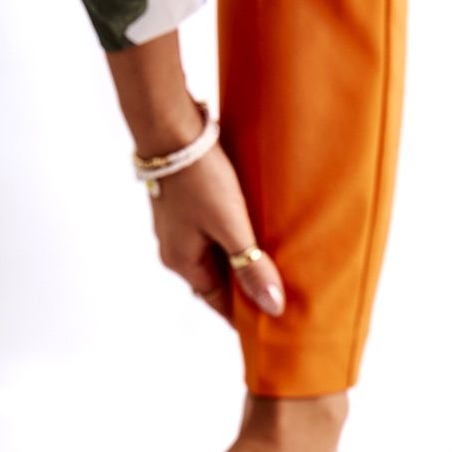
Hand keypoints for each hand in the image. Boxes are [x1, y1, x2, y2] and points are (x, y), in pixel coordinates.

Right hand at [148, 139, 285, 321]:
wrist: (170, 125)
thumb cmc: (198, 176)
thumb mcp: (231, 226)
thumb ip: (252, 266)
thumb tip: (272, 308)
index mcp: (182, 262)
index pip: (218, 302)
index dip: (243, 315)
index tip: (269, 325)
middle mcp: (176, 248)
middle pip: (217, 280)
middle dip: (245, 288)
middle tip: (281, 295)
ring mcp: (179, 226)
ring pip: (215, 255)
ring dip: (241, 261)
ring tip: (275, 265)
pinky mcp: (186, 204)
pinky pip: (213, 232)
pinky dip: (234, 238)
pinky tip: (255, 231)